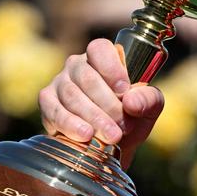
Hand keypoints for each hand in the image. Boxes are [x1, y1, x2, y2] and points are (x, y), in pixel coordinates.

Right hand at [39, 38, 164, 166]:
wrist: (111, 146)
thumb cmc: (131, 118)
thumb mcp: (148, 108)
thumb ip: (148, 99)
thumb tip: (131, 101)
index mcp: (103, 57)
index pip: (100, 48)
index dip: (111, 68)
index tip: (124, 91)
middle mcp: (77, 65)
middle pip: (87, 78)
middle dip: (108, 105)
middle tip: (123, 127)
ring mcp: (59, 82)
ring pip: (72, 95)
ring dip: (94, 118)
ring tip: (112, 136)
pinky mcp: (47, 103)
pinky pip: (54, 111)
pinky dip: (71, 124)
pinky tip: (85, 135)